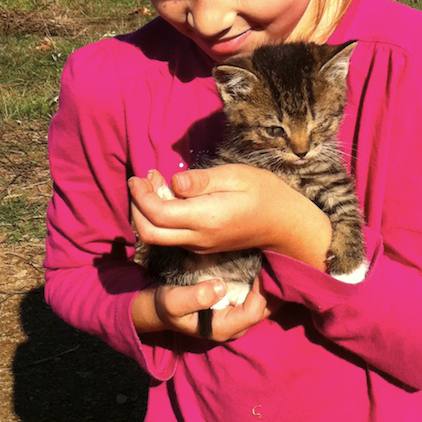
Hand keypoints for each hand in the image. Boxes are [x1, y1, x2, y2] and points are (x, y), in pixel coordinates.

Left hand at [129, 166, 331, 268]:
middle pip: (150, 233)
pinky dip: (161, 218)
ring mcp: (201, 245)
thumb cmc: (265, 193)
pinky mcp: (203, 246)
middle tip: (140, 181)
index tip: (138, 176)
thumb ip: (202, 181)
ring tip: (153, 182)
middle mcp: (199, 237)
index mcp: (207, 218)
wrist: (285, 224)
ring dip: (147, 212)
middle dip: (137, 208)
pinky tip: (169, 195)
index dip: (141, 196)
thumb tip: (173, 182)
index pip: (159, 214)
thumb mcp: (237, 176)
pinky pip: (172, 236)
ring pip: (158, 237)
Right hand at [130, 275, 279, 341]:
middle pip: (266, 309)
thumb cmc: (165, 306)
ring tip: (269, 260)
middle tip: (273, 261)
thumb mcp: (174, 301)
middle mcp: (234, 325)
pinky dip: (260, 282)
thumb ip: (195, 297)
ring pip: (263, 303)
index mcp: (224, 327)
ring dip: (268, 284)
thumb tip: (219, 287)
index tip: (261, 268)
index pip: (255, 311)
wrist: (157, 307)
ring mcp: (235, 316)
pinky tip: (261, 264)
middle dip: (272, 288)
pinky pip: (254, 295)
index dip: (263, 291)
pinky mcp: (233, 305)